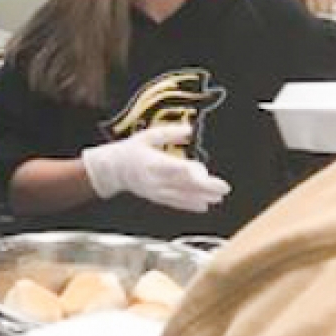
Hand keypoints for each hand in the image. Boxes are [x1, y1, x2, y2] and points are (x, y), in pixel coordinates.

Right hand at [81, 124, 229, 211]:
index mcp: (151, 162)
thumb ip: (168, 133)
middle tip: (223, 188)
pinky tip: (203, 206)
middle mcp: (154, 179)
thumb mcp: (146, 137)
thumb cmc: (130, 151)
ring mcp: (155, 190)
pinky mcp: (155, 197)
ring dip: (200, 197)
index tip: (204, 171)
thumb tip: (189, 129)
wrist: (112, 170)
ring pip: (180, 196)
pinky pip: (174, 203)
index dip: (189, 171)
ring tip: (218, 198)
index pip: (173, 167)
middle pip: (182, 184)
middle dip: (204, 187)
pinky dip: (189, 205)